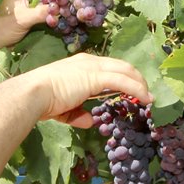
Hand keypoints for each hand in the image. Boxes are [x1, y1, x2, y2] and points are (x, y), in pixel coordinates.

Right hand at [29, 53, 151, 127]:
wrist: (33, 94)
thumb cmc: (43, 100)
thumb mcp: (63, 109)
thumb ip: (77, 113)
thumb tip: (90, 121)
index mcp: (80, 64)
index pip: (108, 67)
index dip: (122, 76)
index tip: (132, 89)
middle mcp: (89, 61)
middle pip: (121, 65)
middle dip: (136, 77)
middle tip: (146, 92)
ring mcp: (93, 67)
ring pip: (126, 71)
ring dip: (140, 83)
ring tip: (150, 97)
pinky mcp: (96, 77)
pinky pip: (124, 82)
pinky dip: (137, 90)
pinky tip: (146, 99)